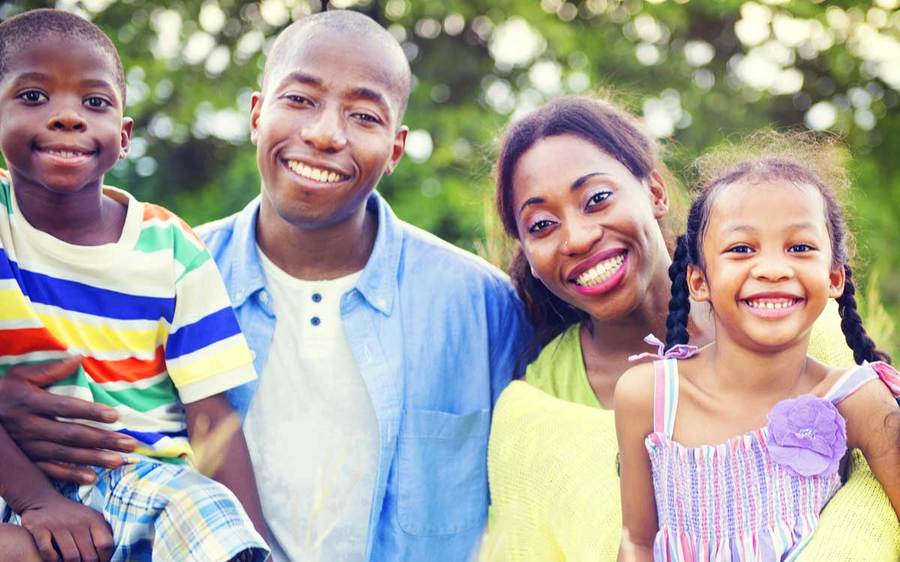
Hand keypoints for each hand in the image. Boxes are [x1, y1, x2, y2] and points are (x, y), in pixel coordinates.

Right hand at [0, 358, 137, 483]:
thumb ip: (49, 369)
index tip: (116, 416)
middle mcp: (30, 427)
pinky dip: (70, 475)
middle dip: (103, 440)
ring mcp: (27, 447)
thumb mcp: (20, 376)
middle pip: (71, 435)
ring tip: (119, 460)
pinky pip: (49, 470)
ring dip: (94, 459)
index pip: (66, 408)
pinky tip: (92, 478)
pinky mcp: (26, 460)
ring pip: (65, 454)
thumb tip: (78, 358)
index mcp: (31, 403)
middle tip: (130, 443)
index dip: (91, 412)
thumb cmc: (3, 393)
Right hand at [19, 490, 112, 561]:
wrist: (43, 501)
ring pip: (71, 557)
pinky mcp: (40, 529)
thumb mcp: (92, 518)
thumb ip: (104, 532)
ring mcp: (58, 525)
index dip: (105, 558)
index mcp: (93, 519)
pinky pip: (49, 553)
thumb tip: (111, 553)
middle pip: (89, 555)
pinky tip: (56, 559)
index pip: (105, 544)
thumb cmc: (73, 515)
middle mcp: (78, 522)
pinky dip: (53, 560)